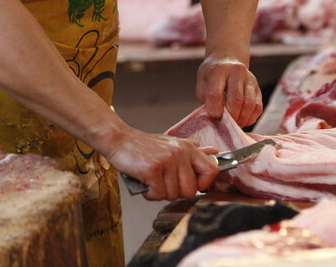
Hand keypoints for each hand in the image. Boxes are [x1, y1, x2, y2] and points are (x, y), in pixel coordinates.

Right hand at [102, 128, 218, 200]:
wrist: (119, 140)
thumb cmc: (145, 147)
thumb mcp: (173, 144)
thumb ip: (194, 151)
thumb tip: (215, 152)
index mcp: (189, 147)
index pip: (212, 171)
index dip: (203, 184)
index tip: (191, 185)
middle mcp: (181, 152)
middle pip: (191, 190)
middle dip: (176, 193)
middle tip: (164, 183)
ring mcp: (167, 160)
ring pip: (173, 194)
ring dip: (160, 193)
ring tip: (152, 180)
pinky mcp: (153, 168)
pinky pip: (158, 194)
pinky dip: (149, 194)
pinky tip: (145, 183)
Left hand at [197, 55, 262, 126]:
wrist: (228, 60)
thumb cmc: (212, 75)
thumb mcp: (202, 82)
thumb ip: (205, 99)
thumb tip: (213, 118)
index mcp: (219, 70)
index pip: (215, 94)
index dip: (214, 110)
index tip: (214, 117)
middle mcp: (237, 72)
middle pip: (236, 100)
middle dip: (230, 117)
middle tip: (225, 124)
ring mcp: (250, 79)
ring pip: (250, 104)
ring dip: (242, 119)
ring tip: (234, 124)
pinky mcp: (258, 87)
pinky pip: (258, 107)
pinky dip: (251, 118)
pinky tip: (243, 120)